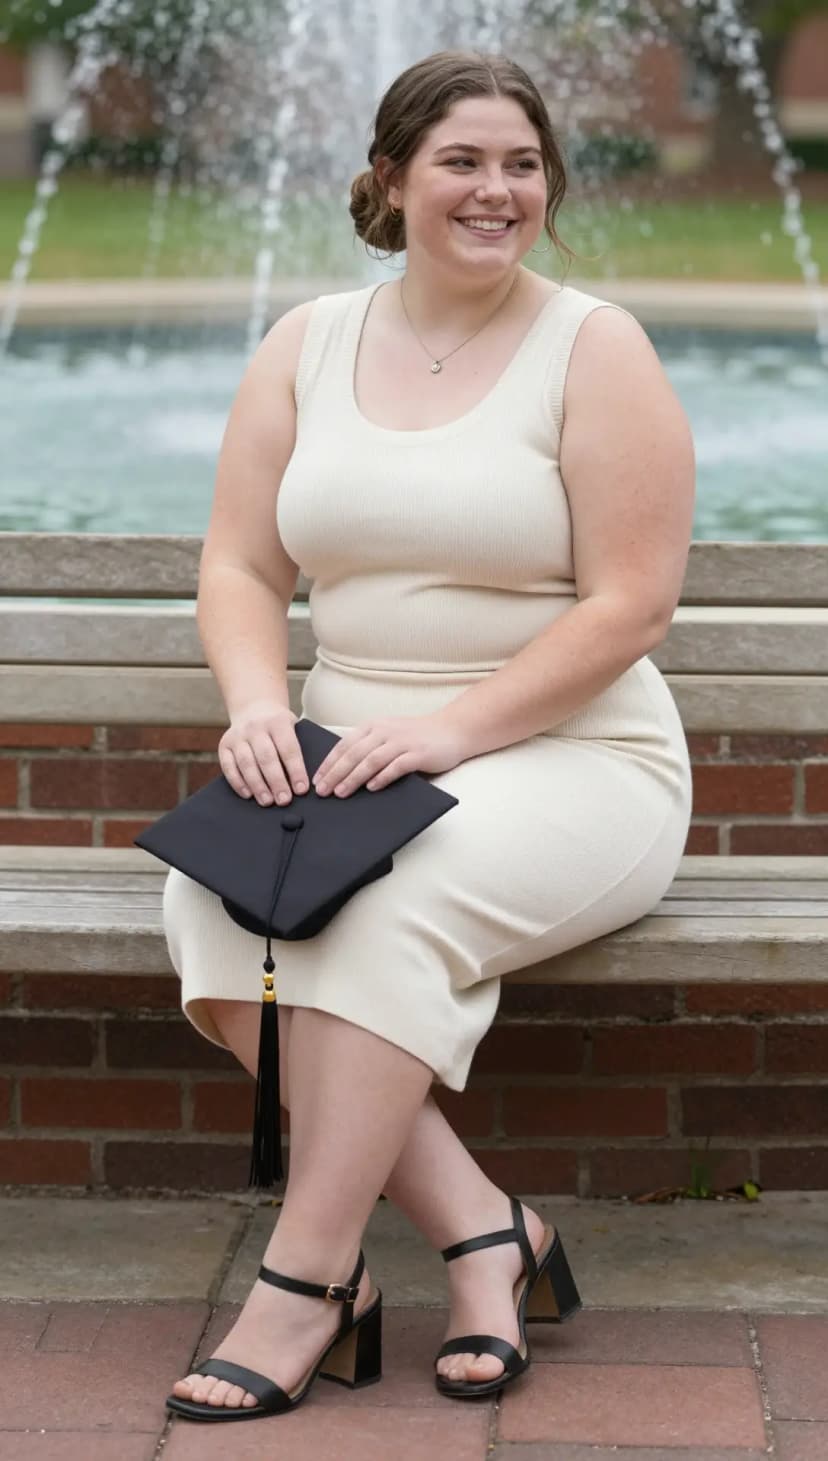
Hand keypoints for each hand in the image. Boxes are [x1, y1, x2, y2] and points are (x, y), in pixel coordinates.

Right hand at [218, 700, 308, 804]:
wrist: (254, 707)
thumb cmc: (278, 725)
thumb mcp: (292, 726)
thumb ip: (296, 748)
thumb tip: (302, 782)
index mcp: (278, 722)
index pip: (288, 749)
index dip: (295, 771)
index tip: (301, 789)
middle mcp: (255, 727)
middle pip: (266, 757)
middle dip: (276, 781)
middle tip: (284, 800)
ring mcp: (238, 736)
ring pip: (246, 763)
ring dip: (257, 785)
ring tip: (267, 801)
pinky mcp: (225, 745)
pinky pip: (228, 766)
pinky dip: (238, 783)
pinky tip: (248, 794)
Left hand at [311, 712, 469, 798]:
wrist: (452, 730)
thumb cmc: (417, 737)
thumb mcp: (388, 735)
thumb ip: (368, 747)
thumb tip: (343, 771)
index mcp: (373, 727)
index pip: (344, 745)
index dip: (328, 764)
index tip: (317, 780)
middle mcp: (384, 731)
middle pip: (354, 754)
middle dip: (335, 774)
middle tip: (323, 792)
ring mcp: (402, 742)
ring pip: (371, 760)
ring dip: (353, 778)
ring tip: (341, 793)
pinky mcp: (418, 753)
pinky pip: (396, 766)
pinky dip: (382, 777)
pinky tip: (372, 788)